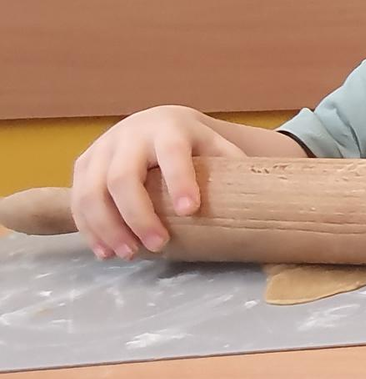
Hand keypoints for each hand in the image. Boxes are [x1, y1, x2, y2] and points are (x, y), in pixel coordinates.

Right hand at [70, 106, 246, 259]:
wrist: (160, 123)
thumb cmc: (197, 145)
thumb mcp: (219, 148)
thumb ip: (236, 170)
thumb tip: (273, 204)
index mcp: (170, 129)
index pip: (172, 154)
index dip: (180, 181)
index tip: (190, 210)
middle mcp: (131, 135)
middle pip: (123, 178)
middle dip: (138, 215)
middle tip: (158, 245)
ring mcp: (102, 149)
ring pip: (92, 191)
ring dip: (107, 228)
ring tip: (129, 255)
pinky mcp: (84, 165)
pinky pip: (78, 199)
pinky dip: (89, 228)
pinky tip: (105, 251)